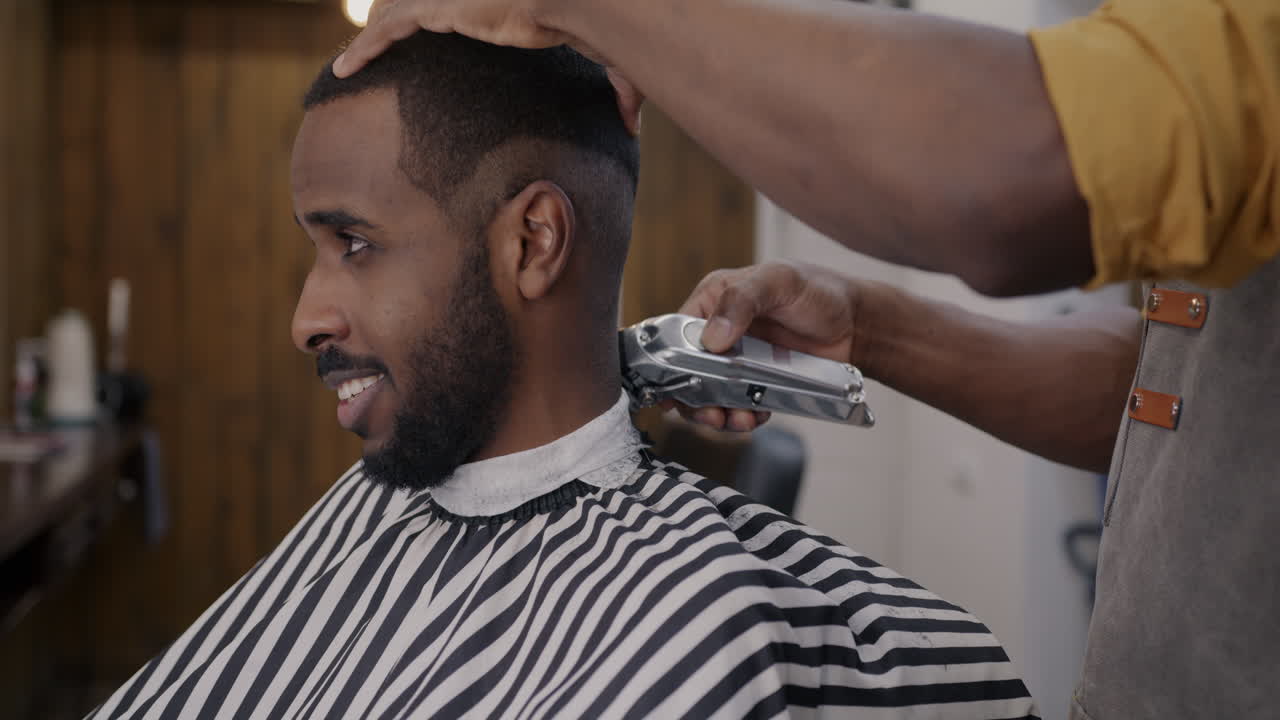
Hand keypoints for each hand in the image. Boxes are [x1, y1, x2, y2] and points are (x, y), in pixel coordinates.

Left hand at [333, 0, 643, 135]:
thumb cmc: (592, 16)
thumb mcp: (603, 53)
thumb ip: (616, 87)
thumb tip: (634, 125)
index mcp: (499, 0)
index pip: (460, 6)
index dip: (441, 17)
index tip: (435, 32)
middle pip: (421, 4)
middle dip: (399, 19)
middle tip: (379, 45)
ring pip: (394, 11)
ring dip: (373, 35)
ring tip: (354, 58)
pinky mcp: (433, 9)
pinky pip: (385, 31)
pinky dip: (363, 49)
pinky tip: (344, 67)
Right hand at [667, 261, 865, 430]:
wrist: (858, 324)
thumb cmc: (819, 291)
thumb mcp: (778, 282)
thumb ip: (743, 300)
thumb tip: (712, 338)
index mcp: (715, 299)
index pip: (675, 331)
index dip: (668, 359)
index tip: (672, 384)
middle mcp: (721, 331)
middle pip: (687, 371)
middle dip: (694, 397)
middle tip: (709, 413)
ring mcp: (738, 360)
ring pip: (709, 394)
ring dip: (717, 412)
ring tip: (735, 420)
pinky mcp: (756, 383)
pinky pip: (737, 406)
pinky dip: (741, 417)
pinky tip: (754, 416)